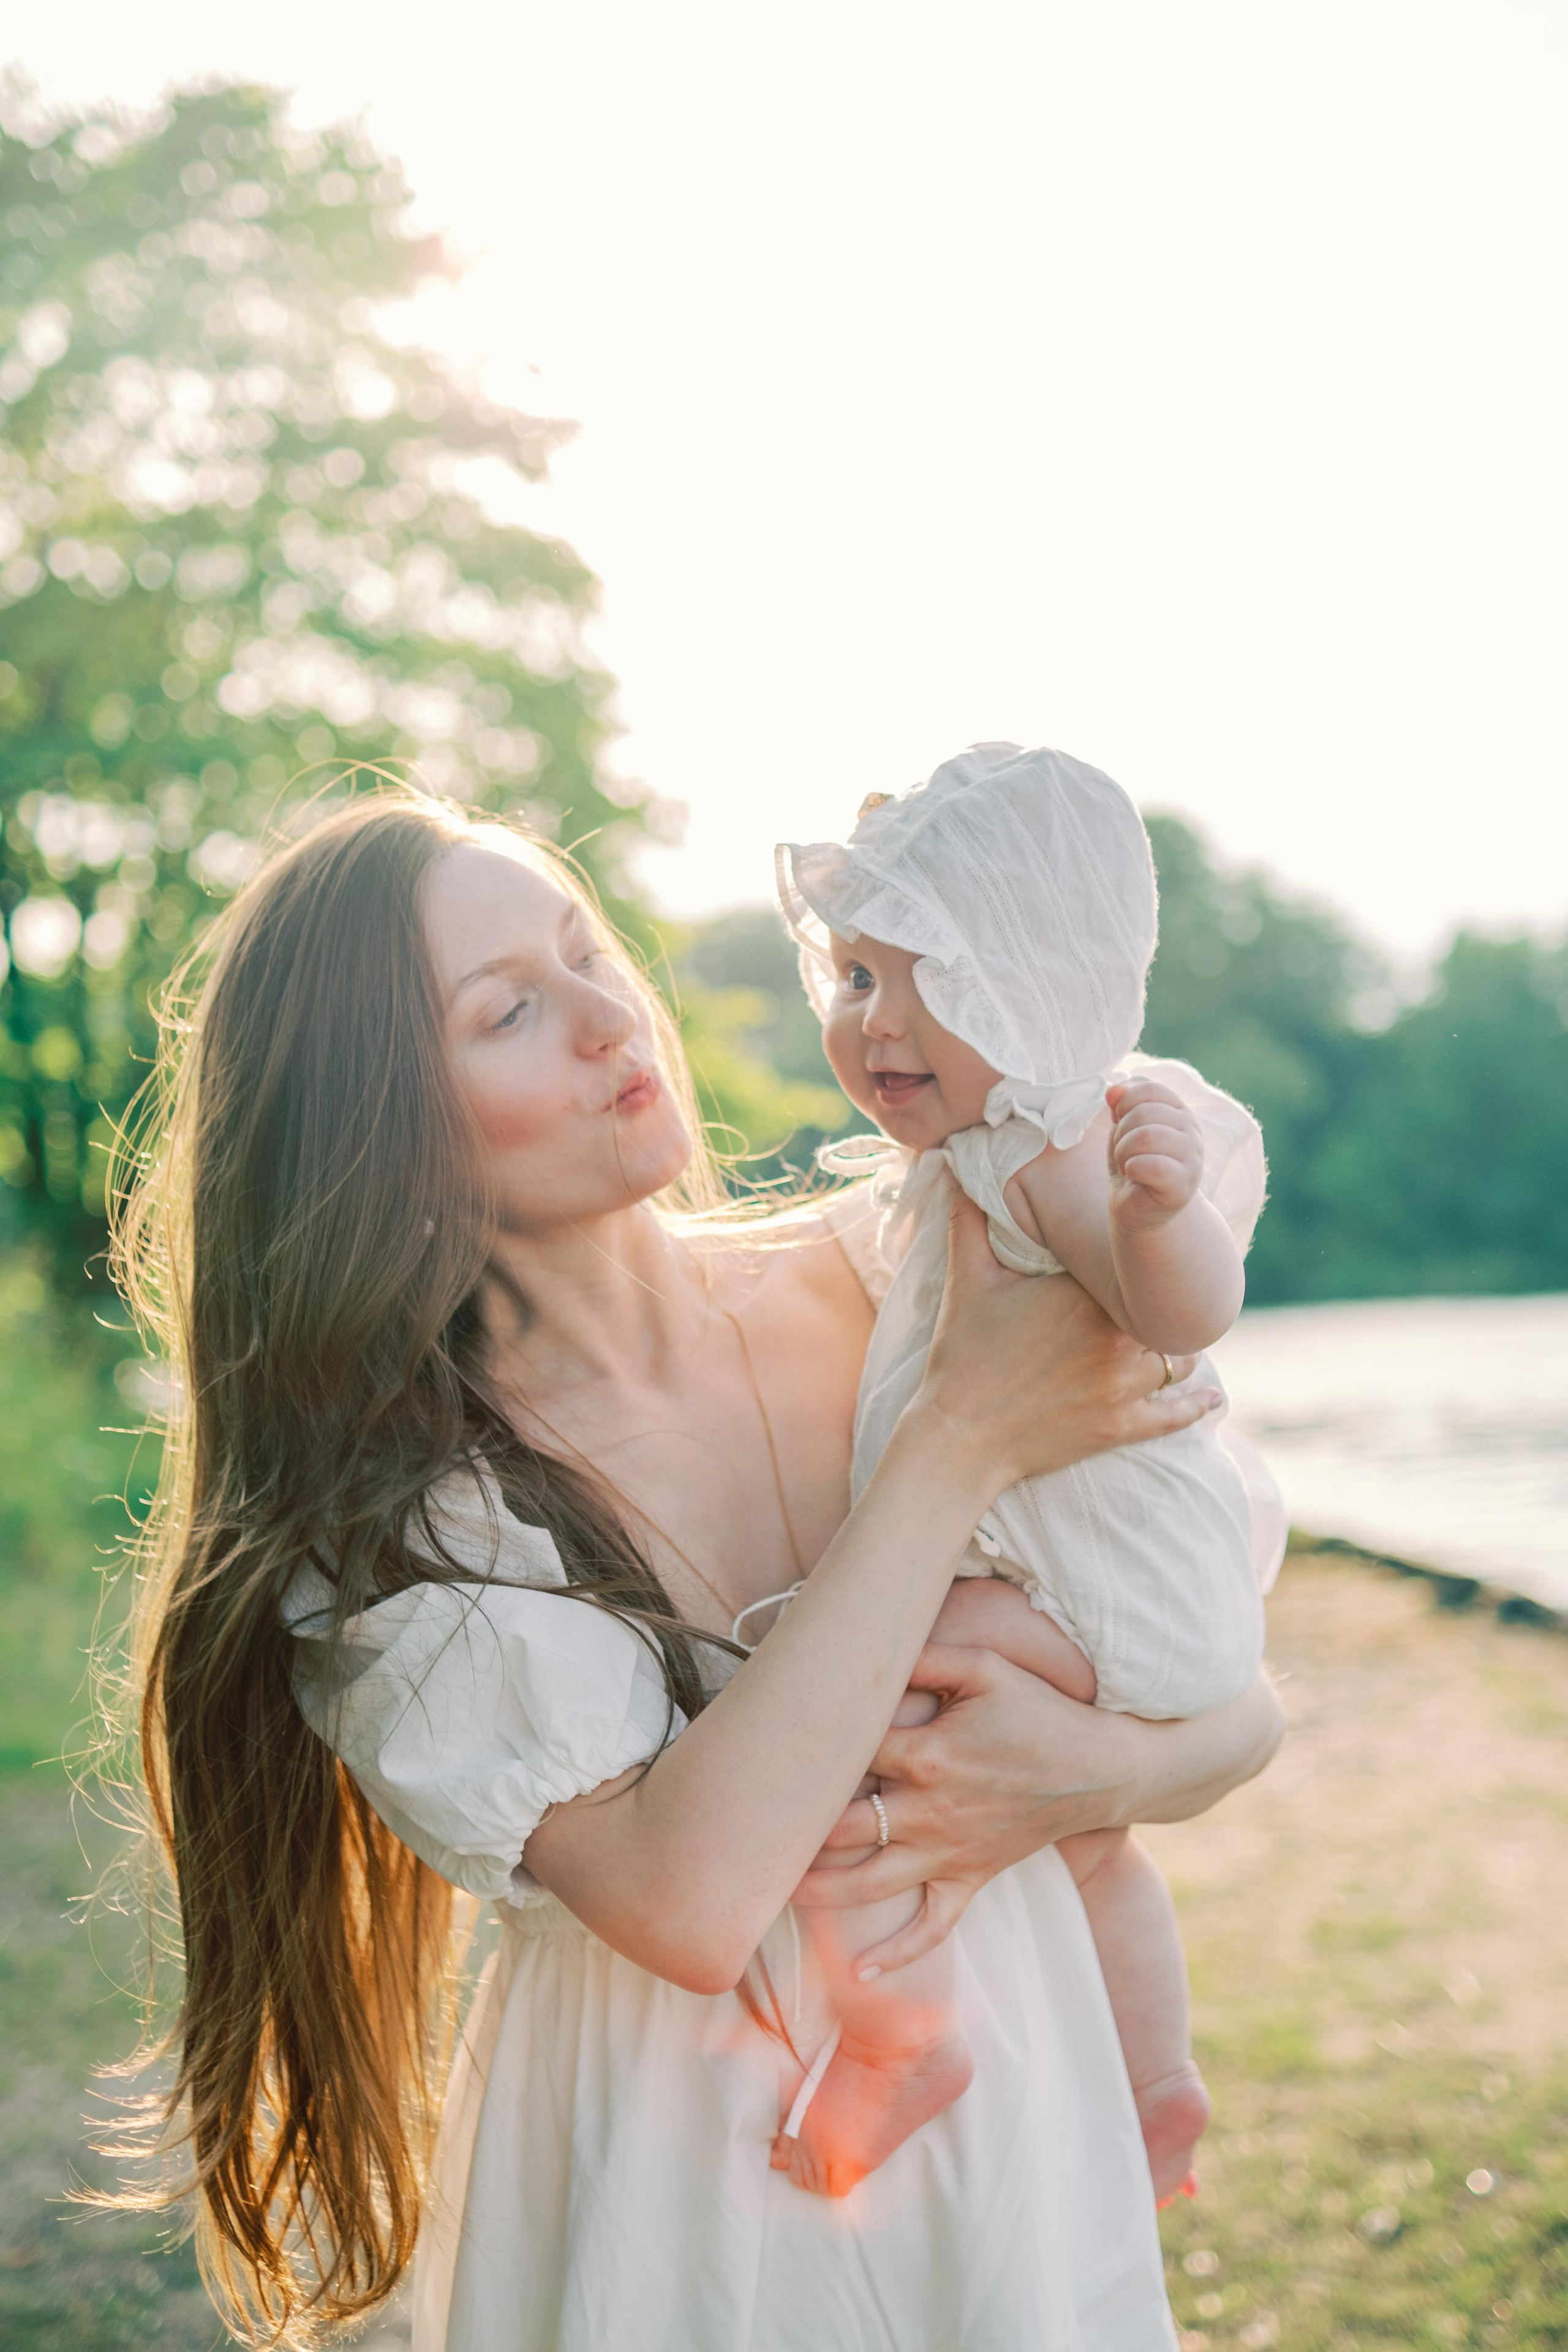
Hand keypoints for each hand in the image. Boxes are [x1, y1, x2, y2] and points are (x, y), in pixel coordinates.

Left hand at [790, 1641, 1137, 1971]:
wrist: (1100, 1768)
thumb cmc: (1039, 1712)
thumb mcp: (986, 1668)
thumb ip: (927, 1656)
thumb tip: (872, 1648)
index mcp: (929, 1755)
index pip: (849, 1755)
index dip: (808, 1753)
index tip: (768, 1748)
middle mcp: (931, 1811)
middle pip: (845, 1828)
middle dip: (796, 1834)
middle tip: (747, 1833)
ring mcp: (950, 1853)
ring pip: (871, 1884)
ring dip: (820, 1891)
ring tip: (773, 1892)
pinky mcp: (971, 1879)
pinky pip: (932, 1926)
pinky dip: (898, 1953)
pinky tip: (861, 1970)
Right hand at [911, 1193, 1219, 1494]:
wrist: (960, 1438)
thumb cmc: (962, 1356)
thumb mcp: (966, 1280)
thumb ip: (968, 1219)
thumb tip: (953, 1166)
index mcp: (1085, 1295)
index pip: (1130, 1266)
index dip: (1136, 1260)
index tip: (1137, 1253)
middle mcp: (1117, 1338)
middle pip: (1160, 1311)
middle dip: (1160, 1303)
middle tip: (1163, 1291)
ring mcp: (1124, 1386)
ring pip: (1177, 1358)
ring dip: (1177, 1347)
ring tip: (1174, 1335)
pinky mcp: (1122, 1427)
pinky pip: (1175, 1413)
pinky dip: (1197, 1405)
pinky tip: (1214, 1397)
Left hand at [1106, 1078, 1203, 1226]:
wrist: (1141, 1210)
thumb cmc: (1135, 1164)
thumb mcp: (1124, 1128)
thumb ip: (1122, 1104)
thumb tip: (1113, 1090)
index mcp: (1180, 1113)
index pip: (1152, 1089)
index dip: (1126, 1102)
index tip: (1120, 1122)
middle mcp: (1192, 1133)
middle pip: (1147, 1112)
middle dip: (1122, 1131)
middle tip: (1123, 1151)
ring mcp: (1192, 1160)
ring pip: (1148, 1136)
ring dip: (1124, 1151)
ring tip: (1126, 1164)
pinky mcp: (1182, 1187)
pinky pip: (1153, 1166)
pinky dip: (1132, 1168)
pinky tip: (1133, 1175)